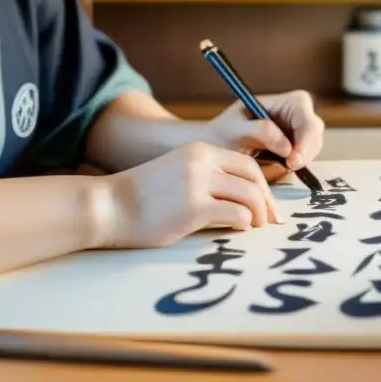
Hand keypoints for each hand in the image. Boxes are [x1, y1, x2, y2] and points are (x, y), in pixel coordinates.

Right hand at [99, 141, 282, 248]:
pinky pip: (236, 214)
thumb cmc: (143, 198)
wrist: (109, 206)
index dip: (262, 186)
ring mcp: (198, 183)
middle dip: (267, 200)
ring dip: (258, 215)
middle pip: (253, 176)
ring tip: (253, 228)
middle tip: (270, 221)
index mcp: (200, 151)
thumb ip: (206, 179)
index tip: (266, 206)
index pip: (246, 163)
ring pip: (249, 195)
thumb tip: (239, 201)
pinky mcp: (193, 207)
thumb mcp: (178, 174)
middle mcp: (202, 161)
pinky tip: (238, 230)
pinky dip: (243, 223)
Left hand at [205, 90, 325, 182]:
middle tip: (286, 169)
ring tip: (270, 168)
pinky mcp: (296, 150)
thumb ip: (259, 131)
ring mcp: (300, 133)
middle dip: (302, 154)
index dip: (305, 141)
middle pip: (315, 137)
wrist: (217, 146)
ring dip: (295, 163)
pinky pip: (302, 162)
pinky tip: (272, 169)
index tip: (292, 160)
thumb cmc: (223, 132)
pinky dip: (290, 168)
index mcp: (289, 102)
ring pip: (311, 152)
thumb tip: (286, 146)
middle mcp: (299, 115)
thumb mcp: (235, 128)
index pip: (308, 120)